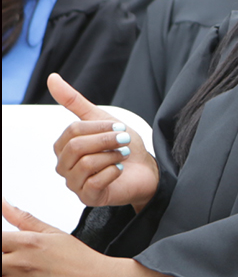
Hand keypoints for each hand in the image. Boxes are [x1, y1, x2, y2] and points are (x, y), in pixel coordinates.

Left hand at [1, 199, 157, 276]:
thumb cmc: (73, 255)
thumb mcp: (50, 231)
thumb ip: (22, 217)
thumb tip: (4, 203)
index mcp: (27, 242)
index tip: (4, 236)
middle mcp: (19, 261)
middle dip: (0, 249)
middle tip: (7, 246)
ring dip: (0, 262)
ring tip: (8, 257)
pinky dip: (2, 276)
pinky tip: (9, 268)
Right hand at [46, 74, 157, 211]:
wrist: (147, 169)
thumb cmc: (124, 146)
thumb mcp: (102, 118)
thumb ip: (75, 101)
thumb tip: (52, 78)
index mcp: (64, 148)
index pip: (72, 131)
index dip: (98, 127)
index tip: (118, 127)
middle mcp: (64, 167)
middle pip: (77, 147)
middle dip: (106, 140)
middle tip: (124, 140)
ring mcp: (74, 184)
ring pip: (86, 163)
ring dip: (112, 155)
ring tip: (122, 155)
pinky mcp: (88, 198)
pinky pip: (96, 181)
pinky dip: (114, 171)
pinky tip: (120, 169)